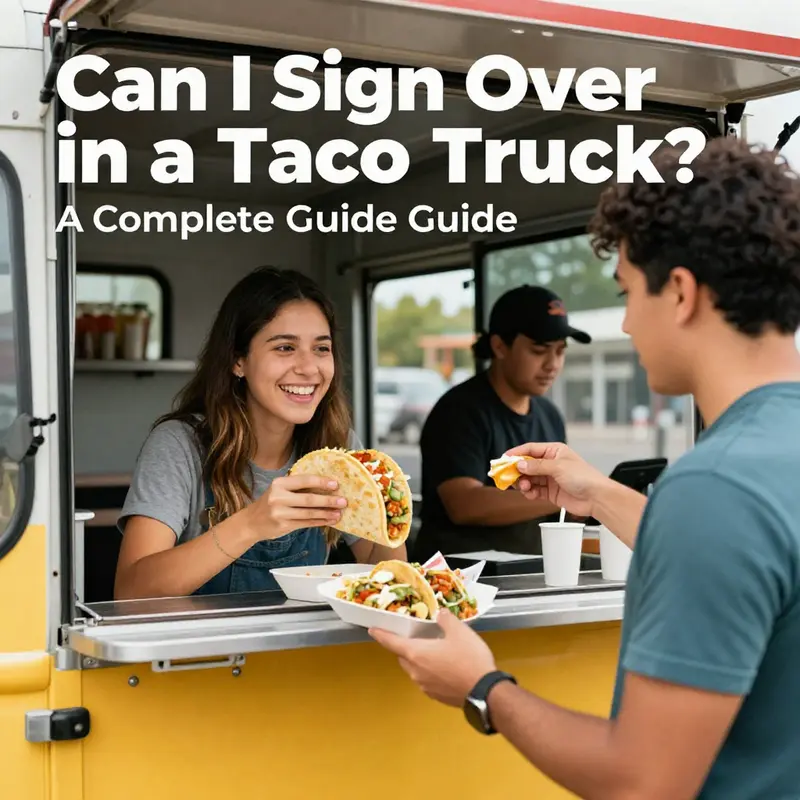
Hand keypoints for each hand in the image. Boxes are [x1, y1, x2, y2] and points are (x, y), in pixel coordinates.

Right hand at [246, 474, 346, 539]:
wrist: (251, 523)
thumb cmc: (270, 503)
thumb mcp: (279, 490)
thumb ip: (297, 488)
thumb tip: (326, 487)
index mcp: (279, 483)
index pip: (304, 480)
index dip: (321, 481)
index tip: (336, 484)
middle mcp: (278, 497)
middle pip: (309, 499)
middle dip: (328, 500)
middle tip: (343, 501)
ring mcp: (280, 513)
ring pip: (309, 513)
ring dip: (326, 513)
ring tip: (339, 513)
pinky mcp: (284, 526)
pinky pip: (306, 523)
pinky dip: (320, 522)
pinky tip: (330, 520)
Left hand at [369, 610, 496, 706]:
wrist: (485, 692)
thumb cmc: (468, 659)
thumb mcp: (459, 631)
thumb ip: (446, 619)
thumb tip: (440, 614)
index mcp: (416, 653)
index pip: (391, 642)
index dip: (381, 634)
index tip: (372, 630)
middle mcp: (416, 671)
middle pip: (403, 656)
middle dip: (405, 646)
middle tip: (416, 636)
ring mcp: (425, 686)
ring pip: (415, 669)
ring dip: (420, 660)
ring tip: (435, 650)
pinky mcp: (436, 696)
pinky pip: (427, 679)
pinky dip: (430, 671)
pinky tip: (446, 666)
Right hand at [505, 442, 605, 518]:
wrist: (597, 498)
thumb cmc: (583, 477)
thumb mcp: (558, 467)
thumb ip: (537, 466)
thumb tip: (519, 464)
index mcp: (554, 451)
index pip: (530, 449)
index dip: (516, 453)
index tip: (504, 459)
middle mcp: (550, 463)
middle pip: (526, 465)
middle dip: (517, 471)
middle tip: (507, 476)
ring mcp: (550, 478)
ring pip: (529, 478)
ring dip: (523, 483)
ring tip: (523, 487)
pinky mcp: (550, 492)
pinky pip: (534, 490)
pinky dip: (529, 492)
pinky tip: (530, 494)